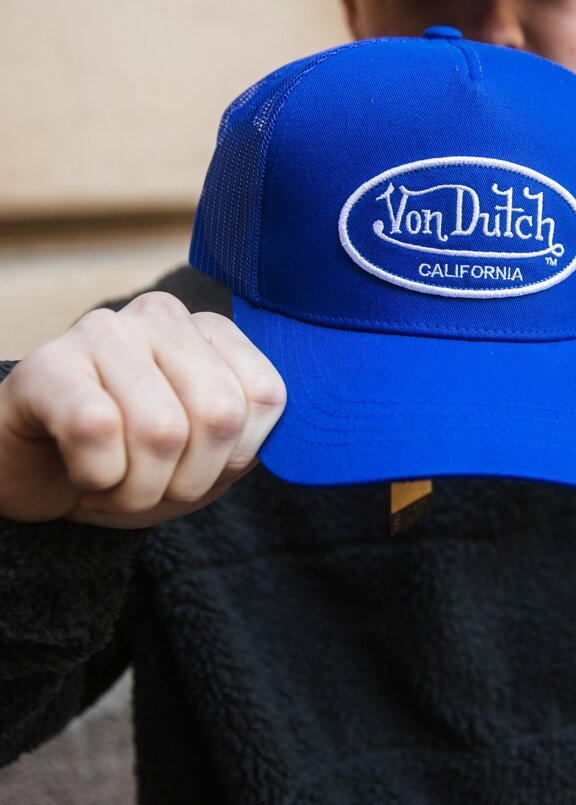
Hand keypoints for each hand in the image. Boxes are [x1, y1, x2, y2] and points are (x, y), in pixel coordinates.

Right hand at [0, 293, 286, 527]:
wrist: (33, 478)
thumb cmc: (129, 464)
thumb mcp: (206, 459)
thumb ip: (255, 434)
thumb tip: (312, 428)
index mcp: (212, 330)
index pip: (266, 396)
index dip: (236, 458)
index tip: (197, 467)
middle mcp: (162, 316)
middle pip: (220, 415)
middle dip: (188, 480)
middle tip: (150, 484)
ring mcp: (102, 330)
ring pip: (161, 430)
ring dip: (137, 488)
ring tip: (113, 480)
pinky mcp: (47, 364)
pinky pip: (96, 429)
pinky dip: (97, 476)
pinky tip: (81, 470)